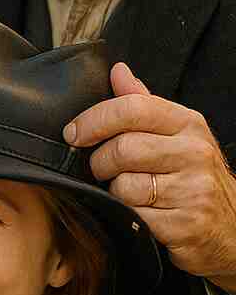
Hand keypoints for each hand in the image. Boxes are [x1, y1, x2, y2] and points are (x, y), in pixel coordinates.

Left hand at [64, 61, 235, 288]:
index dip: (93, 120)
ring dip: (114, 191)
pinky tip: (142, 212)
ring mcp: (193, 189)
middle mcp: (194, 152)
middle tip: (101, 169)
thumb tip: (117, 71)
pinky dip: (128, 216)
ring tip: (127, 191)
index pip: (132, 109)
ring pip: (124, 186)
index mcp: (188, 123)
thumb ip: (143, 102)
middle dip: (99, 162)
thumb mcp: (175, 133)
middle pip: (122, 149)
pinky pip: (135, 216)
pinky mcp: (187, 223)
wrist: (231, 222)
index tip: (73, 133)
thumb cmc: (193, 173)